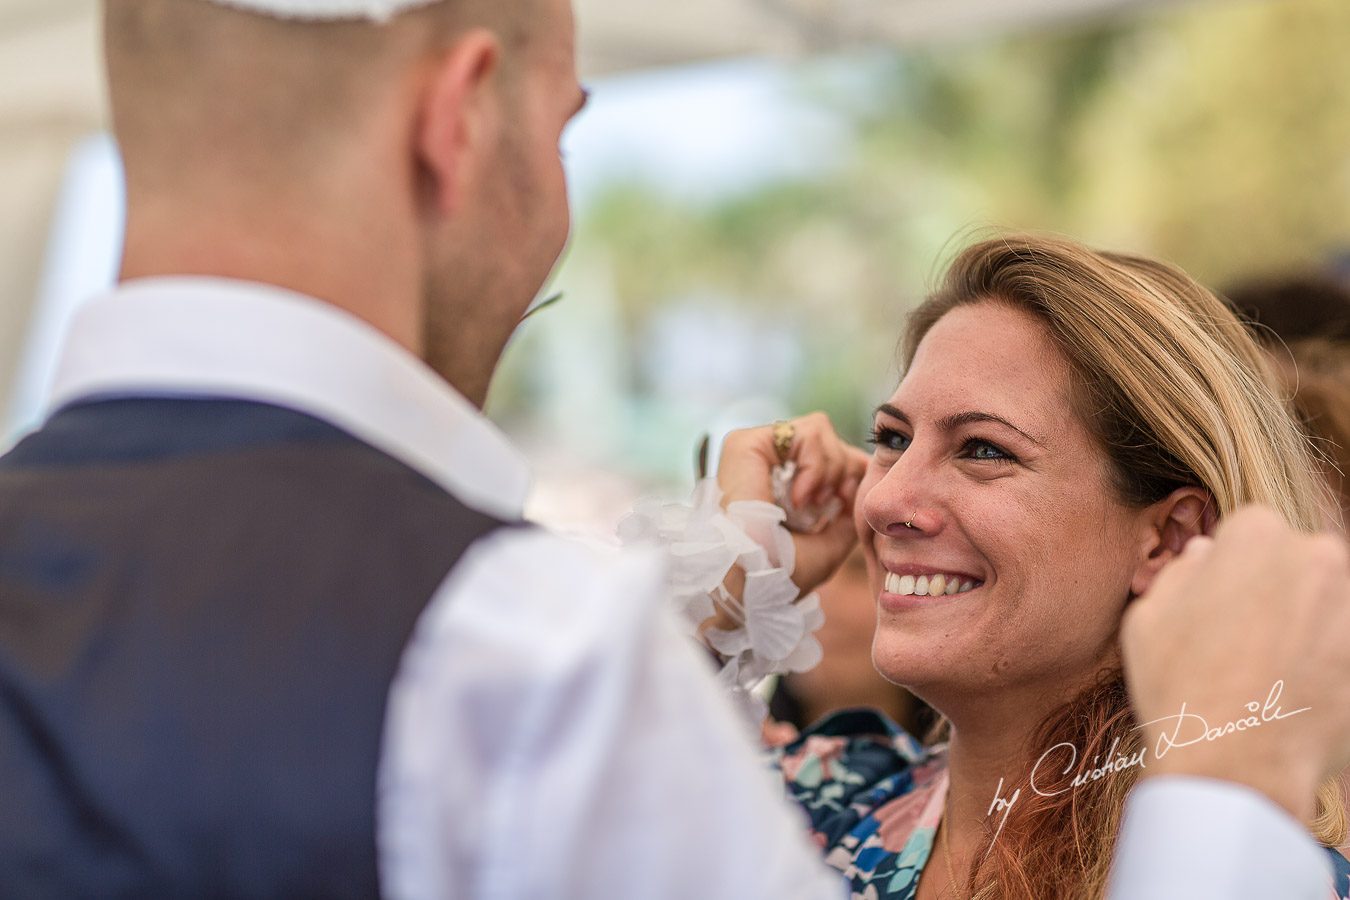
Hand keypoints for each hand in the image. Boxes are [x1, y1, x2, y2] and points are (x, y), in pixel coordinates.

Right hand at [717, 412, 868, 593]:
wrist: (751, 581)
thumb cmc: (784, 572)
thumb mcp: (829, 544)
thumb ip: (846, 513)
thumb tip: (858, 477)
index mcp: (781, 482)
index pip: (828, 453)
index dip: (850, 470)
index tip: (847, 501)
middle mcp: (767, 462)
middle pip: (827, 438)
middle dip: (841, 471)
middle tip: (829, 505)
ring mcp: (755, 450)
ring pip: (819, 428)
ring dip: (828, 469)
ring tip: (810, 503)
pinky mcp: (746, 443)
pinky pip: (807, 432)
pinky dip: (815, 466)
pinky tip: (799, 498)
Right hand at [1120, 505, 1349, 823]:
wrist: (1234, 767)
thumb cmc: (1181, 688)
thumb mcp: (1148, 617)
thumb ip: (1181, 572)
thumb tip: (1205, 555)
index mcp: (1256, 534)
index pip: (1252, 532)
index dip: (1233, 570)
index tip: (1225, 604)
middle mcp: (1319, 557)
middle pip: (1300, 562)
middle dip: (1279, 593)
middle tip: (1251, 642)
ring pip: (1331, 605)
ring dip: (1312, 627)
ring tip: (1279, 674)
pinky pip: (1345, 648)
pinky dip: (1333, 665)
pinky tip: (1304, 695)